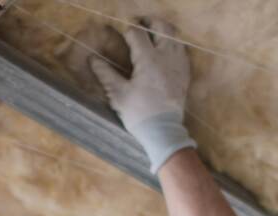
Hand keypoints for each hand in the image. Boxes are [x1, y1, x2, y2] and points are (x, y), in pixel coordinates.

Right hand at [90, 17, 195, 172]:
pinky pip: (182, 50)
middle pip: (161, 27)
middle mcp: (166, 56)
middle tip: (141, 24)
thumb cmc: (139, 114)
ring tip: (153, 35)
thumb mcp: (118, 95)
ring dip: (163, 32)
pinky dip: (173, 45)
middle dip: (150, 22)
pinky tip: (165, 52)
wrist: (164, 132)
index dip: (128, 30)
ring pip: (175, 36)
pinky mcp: (185, 73)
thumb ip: (106, 74)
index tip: (123, 34)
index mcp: (148, 59)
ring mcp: (179, 64)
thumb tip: (92, 59)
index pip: (137, 33)